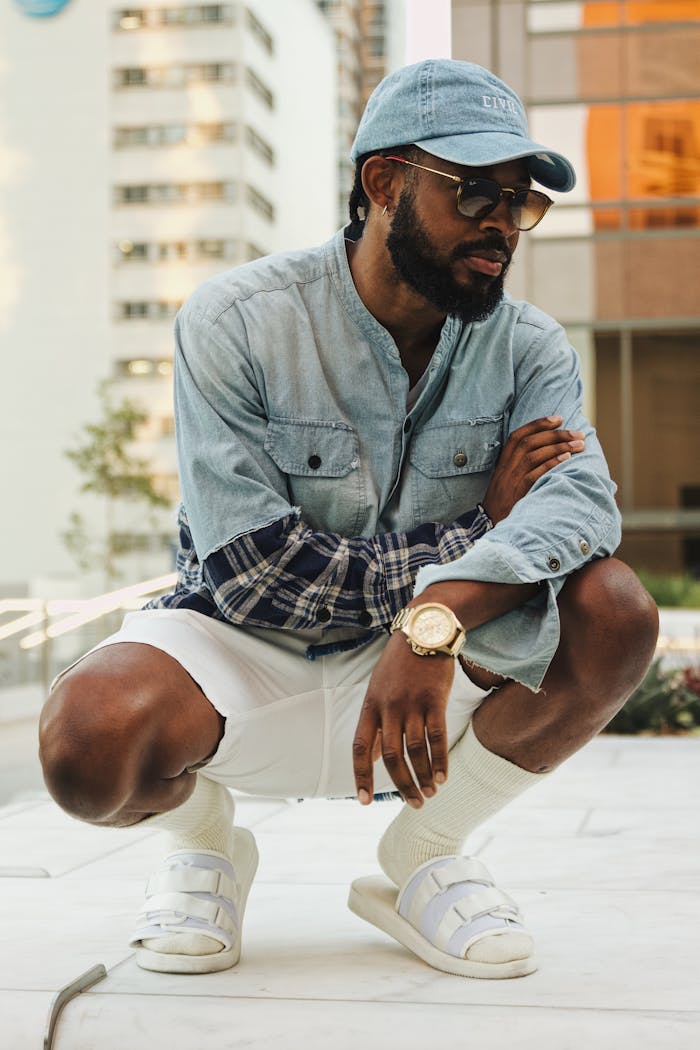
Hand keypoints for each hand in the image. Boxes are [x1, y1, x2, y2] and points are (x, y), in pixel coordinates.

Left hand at [353, 632, 454, 806]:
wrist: (422, 631)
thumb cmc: (399, 665)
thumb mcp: (378, 690)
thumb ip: (376, 723)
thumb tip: (373, 756)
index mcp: (370, 706)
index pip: (361, 747)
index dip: (362, 775)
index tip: (364, 801)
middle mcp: (388, 707)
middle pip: (392, 756)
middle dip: (402, 784)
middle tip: (414, 803)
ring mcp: (411, 703)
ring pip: (415, 750)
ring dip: (423, 776)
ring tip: (430, 793)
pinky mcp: (434, 699)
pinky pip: (437, 736)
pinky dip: (440, 759)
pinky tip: (444, 776)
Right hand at [483, 415, 584, 524]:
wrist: (489, 526)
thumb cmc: (503, 505)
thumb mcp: (506, 482)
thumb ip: (519, 467)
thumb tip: (546, 453)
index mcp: (503, 463)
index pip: (517, 436)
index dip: (537, 424)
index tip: (557, 418)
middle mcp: (506, 469)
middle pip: (529, 442)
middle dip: (555, 434)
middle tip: (577, 433)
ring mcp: (511, 480)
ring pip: (534, 454)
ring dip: (559, 446)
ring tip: (579, 445)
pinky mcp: (518, 493)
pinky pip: (535, 473)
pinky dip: (551, 463)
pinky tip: (566, 458)